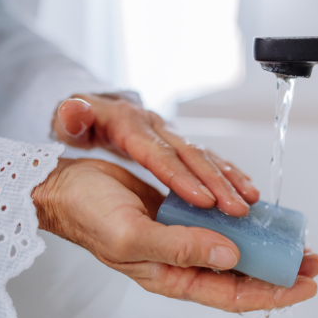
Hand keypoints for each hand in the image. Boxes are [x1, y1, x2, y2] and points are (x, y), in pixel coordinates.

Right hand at [32, 158, 317, 311]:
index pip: (232, 295)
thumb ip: (182, 248)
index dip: (272, 293)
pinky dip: (242, 221)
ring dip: (264, 245)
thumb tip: (231, 256)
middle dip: (279, 271)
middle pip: (241, 275)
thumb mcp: (133, 237)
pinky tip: (258, 215)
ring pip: (234, 249)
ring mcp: (183, 237)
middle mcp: (183, 260)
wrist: (68, 189)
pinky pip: (220, 222)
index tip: (305, 285)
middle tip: (312, 260)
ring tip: (293, 239)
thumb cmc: (89, 216)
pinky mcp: (181, 214)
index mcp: (172, 276)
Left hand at [51, 94, 258, 216]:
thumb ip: (70, 118)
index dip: (181, 176)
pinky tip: (244, 188)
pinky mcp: (177, 142)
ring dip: (230, 178)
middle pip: (191, 155)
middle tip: (238, 208)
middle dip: (217, 182)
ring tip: (250, 200)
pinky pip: (207, 157)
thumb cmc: (78, 121)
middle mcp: (155, 127)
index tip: (203, 199)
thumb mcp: (67, 118)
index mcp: (130, 125)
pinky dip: (228, 172)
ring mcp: (169, 133)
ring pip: (205, 155)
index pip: (158, 155)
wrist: (90, 109)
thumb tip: (73, 112)